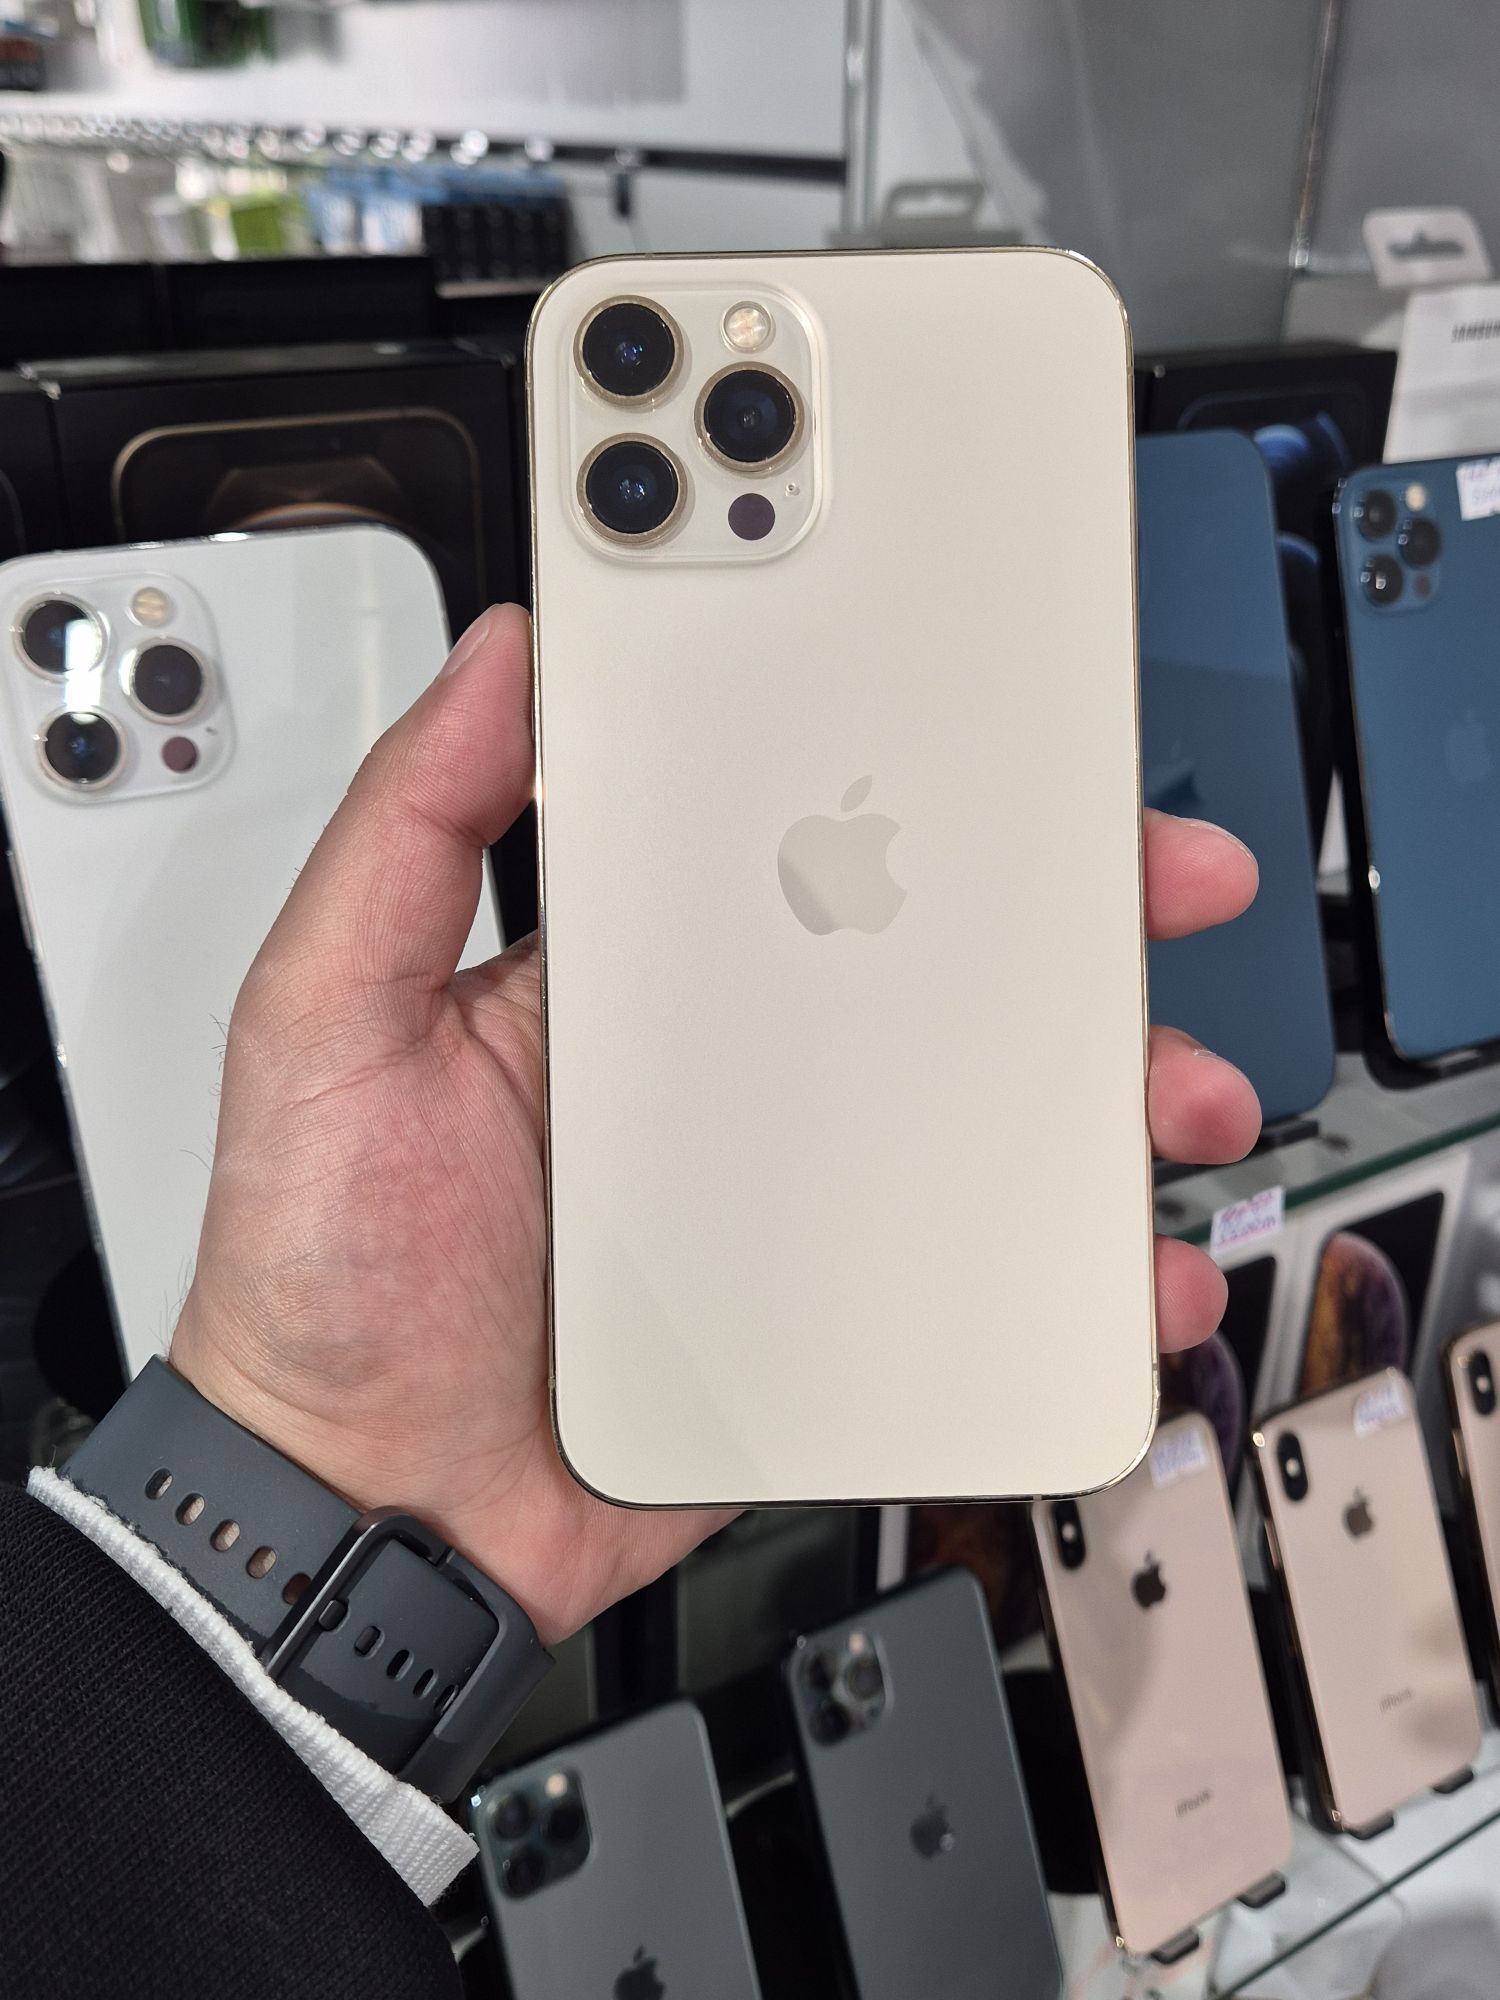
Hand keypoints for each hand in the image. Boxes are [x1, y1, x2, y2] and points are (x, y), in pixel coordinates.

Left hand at [172, 607, 1260, 1645]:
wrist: (369, 1509)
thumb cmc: (326, 1277)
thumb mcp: (319, 1024)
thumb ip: (403, 836)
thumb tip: (493, 665)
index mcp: (622, 982)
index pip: (782, 842)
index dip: (896, 775)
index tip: (996, 729)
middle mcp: (720, 1074)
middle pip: (918, 969)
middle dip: (1058, 920)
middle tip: (1154, 883)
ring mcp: (783, 1197)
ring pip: (973, 1117)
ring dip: (1094, 1088)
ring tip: (1162, 1091)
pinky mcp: (823, 1314)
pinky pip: (972, 1276)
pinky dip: (1066, 1269)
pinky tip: (1118, 1262)